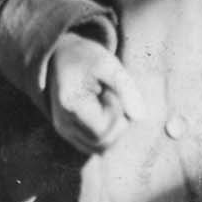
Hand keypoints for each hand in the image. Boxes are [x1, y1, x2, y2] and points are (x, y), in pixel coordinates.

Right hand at [45, 32, 144, 154]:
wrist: (61, 53)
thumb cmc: (86, 57)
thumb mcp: (109, 64)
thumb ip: (126, 88)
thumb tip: (140, 117)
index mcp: (69, 105)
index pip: (105, 131)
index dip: (117, 114)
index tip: (112, 92)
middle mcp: (62, 122)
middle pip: (104, 142)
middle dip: (116, 124)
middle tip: (111, 97)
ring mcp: (63, 129)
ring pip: (100, 147)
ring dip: (111, 130)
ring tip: (105, 104)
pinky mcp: (67, 132)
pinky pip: (93, 146)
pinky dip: (104, 134)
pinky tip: (101, 113)